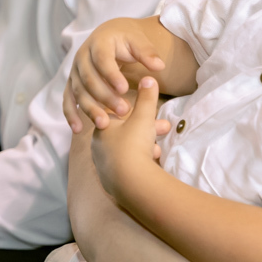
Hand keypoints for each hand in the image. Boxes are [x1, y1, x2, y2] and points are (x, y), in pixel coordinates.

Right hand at [65, 18, 166, 131]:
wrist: (110, 34)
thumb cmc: (127, 38)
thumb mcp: (138, 40)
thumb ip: (147, 53)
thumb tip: (159, 66)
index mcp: (99, 43)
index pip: (102, 60)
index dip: (111, 75)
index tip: (125, 89)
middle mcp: (82, 56)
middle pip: (89, 79)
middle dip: (105, 96)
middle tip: (123, 111)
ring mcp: (75, 71)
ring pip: (79, 91)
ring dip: (90, 108)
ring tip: (105, 124)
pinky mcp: (71, 83)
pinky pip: (68, 99)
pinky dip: (70, 114)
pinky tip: (77, 129)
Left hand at [91, 77, 170, 201]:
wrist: (130, 183)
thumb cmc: (133, 145)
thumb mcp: (144, 117)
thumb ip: (147, 97)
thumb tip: (148, 78)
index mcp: (102, 128)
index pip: (114, 114)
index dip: (131, 111)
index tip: (145, 111)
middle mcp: (98, 146)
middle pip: (124, 133)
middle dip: (146, 129)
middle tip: (163, 128)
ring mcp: (103, 165)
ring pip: (126, 149)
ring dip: (144, 146)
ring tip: (158, 148)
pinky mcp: (109, 181)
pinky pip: (126, 166)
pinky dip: (139, 161)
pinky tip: (150, 162)